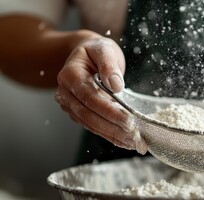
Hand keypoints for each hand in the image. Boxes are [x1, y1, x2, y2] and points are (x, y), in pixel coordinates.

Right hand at [55, 34, 147, 153]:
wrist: (87, 55)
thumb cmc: (96, 51)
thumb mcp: (104, 49)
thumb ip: (109, 64)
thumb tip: (116, 85)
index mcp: (70, 75)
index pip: (90, 97)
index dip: (109, 110)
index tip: (128, 119)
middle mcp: (65, 93)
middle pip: (89, 115)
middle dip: (113, 127)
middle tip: (135, 135)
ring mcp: (70, 105)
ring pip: (91, 124)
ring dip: (113, 135)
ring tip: (134, 142)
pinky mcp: (79, 114)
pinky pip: (94, 127)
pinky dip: (110, 136)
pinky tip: (126, 142)